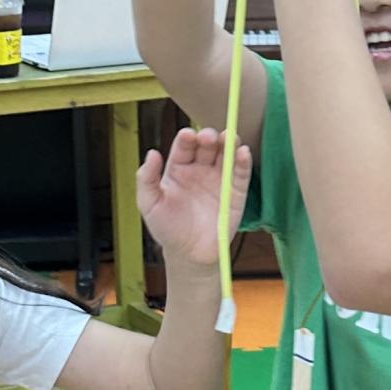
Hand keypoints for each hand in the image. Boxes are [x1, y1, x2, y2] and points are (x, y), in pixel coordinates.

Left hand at [135, 126, 253, 264]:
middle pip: (207, 146)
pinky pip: (241, 175)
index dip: (187, 138)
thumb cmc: (167, 228)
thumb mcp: (149, 204)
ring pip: (226, 155)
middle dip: (208, 138)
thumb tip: (152, 153)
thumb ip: (146, 179)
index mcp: (179, 168)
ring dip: (228, 143)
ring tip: (228, 137)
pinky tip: (242, 152)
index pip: (184, 146)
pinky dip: (243, 162)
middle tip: (208, 137)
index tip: (187, 135)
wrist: (189, 254)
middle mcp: (200, 169)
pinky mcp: (236, 193)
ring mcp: (219, 179)